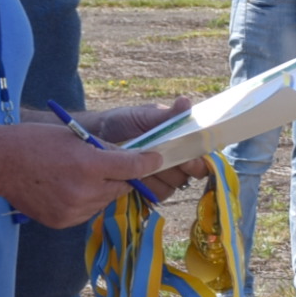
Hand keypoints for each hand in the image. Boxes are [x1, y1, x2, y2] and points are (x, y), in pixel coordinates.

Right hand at [0, 121, 164, 227]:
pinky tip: (69, 188)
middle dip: (122, 176)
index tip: (156, 159)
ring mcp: (73, 210)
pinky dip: (86, 201)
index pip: (131, 166)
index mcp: (89, 164)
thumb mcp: (73, 136)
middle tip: (114, 166)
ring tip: (82, 176)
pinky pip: (87, 212)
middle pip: (121, 186)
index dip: (147, 162)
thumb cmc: (34, 142)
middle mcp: (84, 191)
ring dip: (103, 190)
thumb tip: (127, 158)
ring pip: (104, 201)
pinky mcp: (63, 222)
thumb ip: (102, 149)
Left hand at [74, 100, 208, 191]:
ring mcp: (161, 177)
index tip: (190, 160)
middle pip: (189, 175)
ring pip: (173, 186)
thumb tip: (186, 102)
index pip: (200, 156)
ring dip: (160, 178)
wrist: (95, 136)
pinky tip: (136, 177)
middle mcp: (174, 161)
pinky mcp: (148, 189)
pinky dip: (148, 187)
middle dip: (178, 169)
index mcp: (179, 142)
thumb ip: (166, 115)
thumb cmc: (122, 122)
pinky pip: (157, 195)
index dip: (199, 161)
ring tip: (143, 166)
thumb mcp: (143, 116)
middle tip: (162, 161)